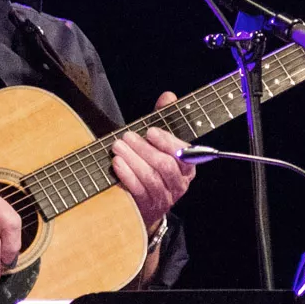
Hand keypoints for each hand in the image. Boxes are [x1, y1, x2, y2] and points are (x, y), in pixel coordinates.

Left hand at [110, 91, 195, 232]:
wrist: (143, 204)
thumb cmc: (152, 165)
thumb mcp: (158, 142)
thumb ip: (164, 119)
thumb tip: (168, 96)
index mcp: (188, 167)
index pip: (185, 155)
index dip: (167, 142)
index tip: (150, 131)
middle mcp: (180, 184)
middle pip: (165, 166)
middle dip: (144, 149)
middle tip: (127, 136)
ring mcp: (164, 198)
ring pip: (151, 177)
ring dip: (133, 159)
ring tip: (118, 146)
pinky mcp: (148, 207)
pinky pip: (139, 190)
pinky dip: (127, 175)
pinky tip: (117, 163)